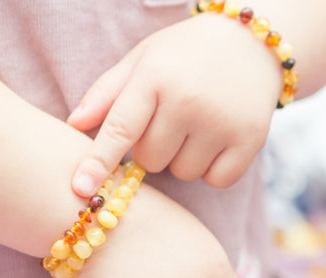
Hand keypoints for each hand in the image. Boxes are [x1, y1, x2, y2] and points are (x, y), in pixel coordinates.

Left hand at [68, 13, 280, 196]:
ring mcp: (223, 122)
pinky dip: (213, 168)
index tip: (81, 189)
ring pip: (182, 173)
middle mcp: (189, 101)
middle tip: (170, 120)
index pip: (120, 129)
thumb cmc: (184, 55)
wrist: (250, 41)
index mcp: (155, 78)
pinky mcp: (251, 139)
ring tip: (197, 124)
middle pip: (150, 161)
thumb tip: (73, 124)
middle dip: (153, 148)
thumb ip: (106, 93)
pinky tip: (218, 138)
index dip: (98, 162)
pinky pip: (217, 180)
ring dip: (183, 158)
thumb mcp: (142, 60)